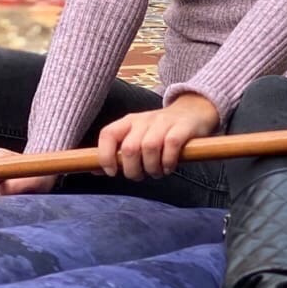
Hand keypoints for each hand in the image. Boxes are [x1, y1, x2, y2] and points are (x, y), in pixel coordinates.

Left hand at [96, 94, 219, 179]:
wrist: (193, 111)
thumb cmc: (160, 131)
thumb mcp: (136, 136)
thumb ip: (117, 153)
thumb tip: (93, 170)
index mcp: (128, 121)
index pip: (108, 134)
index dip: (105, 156)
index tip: (112, 172)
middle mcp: (143, 120)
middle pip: (129, 148)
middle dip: (133, 170)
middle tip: (140, 176)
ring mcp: (163, 122)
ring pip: (149, 147)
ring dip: (152, 168)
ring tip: (156, 173)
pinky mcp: (182, 127)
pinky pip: (171, 145)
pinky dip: (168, 162)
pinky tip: (168, 168)